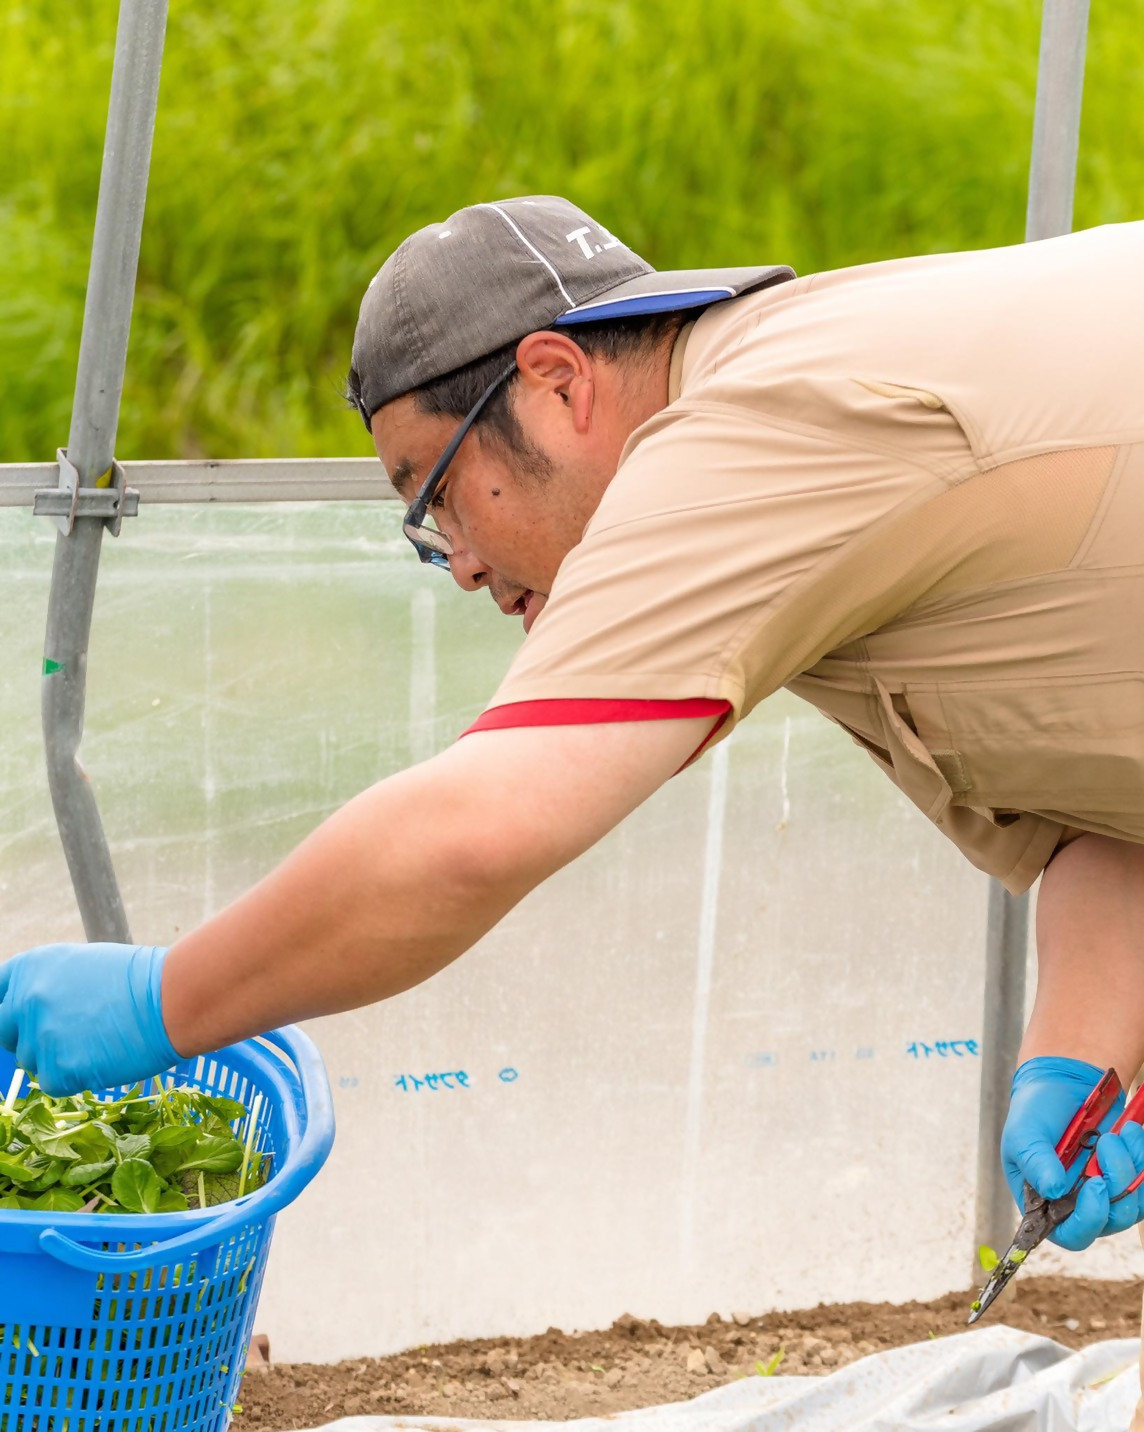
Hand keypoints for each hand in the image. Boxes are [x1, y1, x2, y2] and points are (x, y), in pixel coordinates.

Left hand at [0, 944, 177, 1096]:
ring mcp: (39, 1037)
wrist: (170, 999)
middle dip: (28, 1035)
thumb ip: (49, 984)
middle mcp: (26, 1000)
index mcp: (31, 967)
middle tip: (65, 1033)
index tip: (23, 1018)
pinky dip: (75, 1076)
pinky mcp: (58, 1070)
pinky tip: (102, 1057)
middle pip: (5, 1031)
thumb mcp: (83, 965)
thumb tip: (32, 1007)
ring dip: (55, 1057)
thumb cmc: (138, 979)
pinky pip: (54, 1082)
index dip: (10, 1008)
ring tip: (96, 1041)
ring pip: (31, 1061)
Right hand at [1002, 1056, 1143, 1249]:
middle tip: (1107, 1143)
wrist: (1063, 1084)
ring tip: (1119, 1132)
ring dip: (1131, 1167)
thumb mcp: (1024, 1133)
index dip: (1088, 1220)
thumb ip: (1035, 1161)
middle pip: (1110, 1221)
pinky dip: (1142, 1157)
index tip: (1097, 1185)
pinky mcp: (1126, 1177)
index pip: (1071, 1234)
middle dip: (1117, 1183)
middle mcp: (1078, 1204)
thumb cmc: (1035, 1112)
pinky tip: (1131, 1132)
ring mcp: (1105, 1192)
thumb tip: (1053, 1190)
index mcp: (1046, 1203)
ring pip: (1134, 1204)